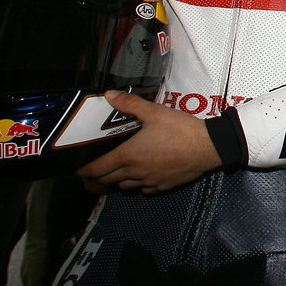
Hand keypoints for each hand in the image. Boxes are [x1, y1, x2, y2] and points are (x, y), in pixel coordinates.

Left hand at [76, 90, 220, 194]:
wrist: (208, 147)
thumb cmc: (179, 129)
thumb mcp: (155, 112)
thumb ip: (130, 104)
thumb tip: (108, 94)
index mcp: (128, 155)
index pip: (97, 169)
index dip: (84, 172)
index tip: (78, 172)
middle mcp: (135, 172)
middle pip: (107, 181)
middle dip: (95, 179)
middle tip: (90, 176)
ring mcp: (149, 182)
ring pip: (125, 187)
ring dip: (117, 181)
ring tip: (116, 175)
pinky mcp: (163, 186)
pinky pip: (144, 190)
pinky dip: (138, 185)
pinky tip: (142, 178)